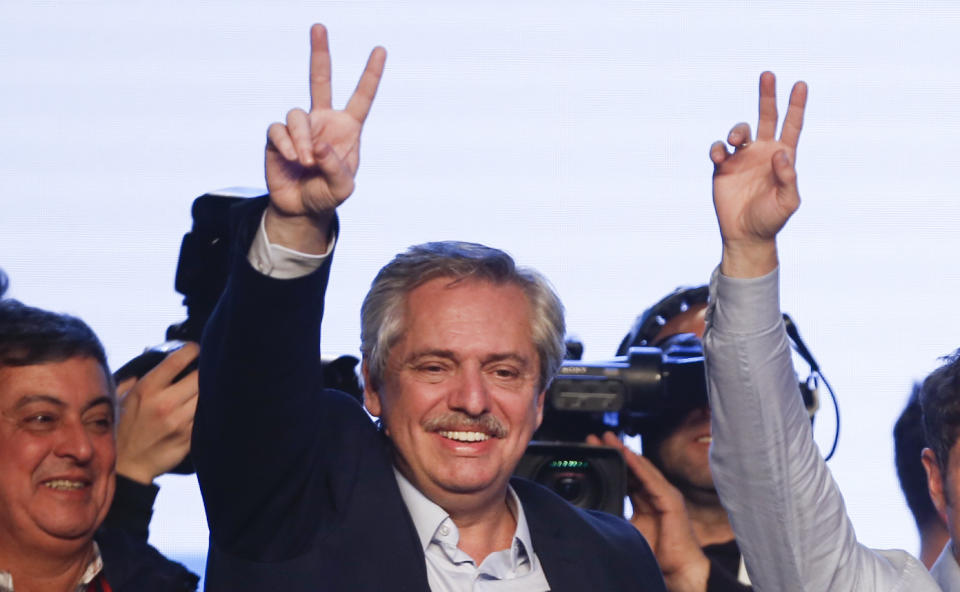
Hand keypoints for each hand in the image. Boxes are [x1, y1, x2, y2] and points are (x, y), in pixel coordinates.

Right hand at [115, 343, 199, 484]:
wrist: (128, 466)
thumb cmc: (123, 428)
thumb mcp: (121, 397)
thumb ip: (136, 375)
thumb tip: (151, 354)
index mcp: (147, 389)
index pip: (178, 360)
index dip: (192, 350)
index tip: (195, 349)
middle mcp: (164, 403)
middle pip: (200, 376)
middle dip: (204, 370)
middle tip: (205, 368)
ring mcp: (179, 421)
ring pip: (207, 396)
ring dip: (208, 390)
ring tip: (205, 388)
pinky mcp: (190, 437)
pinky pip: (207, 415)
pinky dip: (208, 408)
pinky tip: (205, 406)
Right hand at [264, 24, 386, 252]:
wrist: (302, 209)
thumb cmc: (328, 195)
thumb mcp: (343, 187)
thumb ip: (336, 167)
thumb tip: (317, 145)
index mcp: (347, 129)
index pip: (361, 97)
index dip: (371, 74)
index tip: (381, 49)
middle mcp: (322, 121)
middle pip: (319, 79)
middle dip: (319, 53)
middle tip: (319, 26)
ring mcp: (300, 127)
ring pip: (297, 114)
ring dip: (302, 138)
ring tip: (306, 161)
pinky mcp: (277, 138)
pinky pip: (278, 129)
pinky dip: (286, 143)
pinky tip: (293, 158)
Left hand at [586, 432, 709, 591]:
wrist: (678, 570)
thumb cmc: (657, 555)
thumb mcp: (628, 531)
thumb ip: (615, 518)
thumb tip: (591, 513)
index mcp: (645, 501)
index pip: (627, 476)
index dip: (612, 463)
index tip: (593, 452)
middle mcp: (656, 494)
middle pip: (633, 468)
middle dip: (616, 451)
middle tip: (596, 438)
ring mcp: (665, 494)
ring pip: (642, 468)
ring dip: (625, 452)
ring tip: (609, 439)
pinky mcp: (671, 500)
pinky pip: (652, 478)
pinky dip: (639, 465)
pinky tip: (627, 454)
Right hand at [710, 72, 806, 277]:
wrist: (746, 235)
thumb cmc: (772, 219)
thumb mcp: (788, 201)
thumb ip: (788, 178)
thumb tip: (781, 154)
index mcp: (783, 157)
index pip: (792, 125)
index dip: (796, 105)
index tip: (800, 84)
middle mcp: (763, 152)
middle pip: (767, 117)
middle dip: (767, 96)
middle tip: (768, 75)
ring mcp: (742, 158)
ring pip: (740, 130)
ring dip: (737, 129)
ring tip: (735, 140)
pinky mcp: (722, 168)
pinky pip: (718, 149)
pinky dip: (717, 147)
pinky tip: (721, 153)